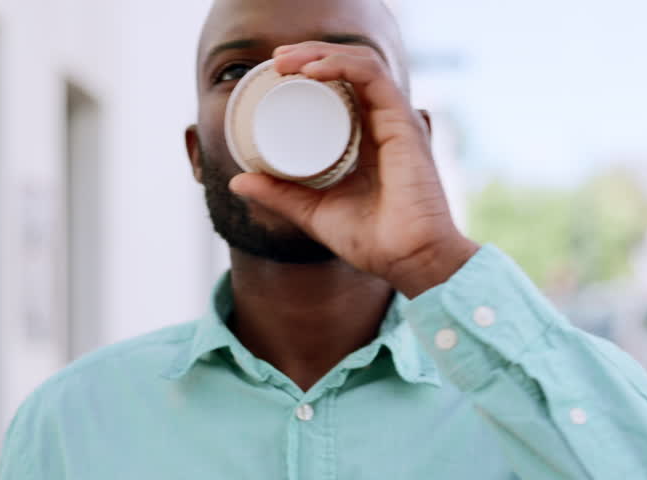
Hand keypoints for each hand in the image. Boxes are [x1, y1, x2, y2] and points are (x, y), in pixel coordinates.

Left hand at [228, 41, 478, 297]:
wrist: (408, 260)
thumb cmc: (374, 241)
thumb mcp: (313, 211)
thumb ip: (280, 195)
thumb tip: (238, 180)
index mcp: (368, 138)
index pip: (343, 86)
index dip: (311, 69)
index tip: (276, 72)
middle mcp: (384, 123)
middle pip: (348, 68)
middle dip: (309, 54)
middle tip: (274, 61)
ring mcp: (396, 120)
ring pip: (359, 63)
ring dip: (319, 53)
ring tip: (285, 61)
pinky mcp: (403, 122)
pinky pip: (372, 76)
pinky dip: (342, 64)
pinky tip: (314, 69)